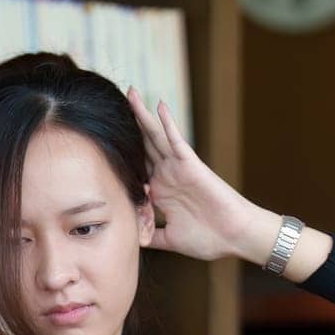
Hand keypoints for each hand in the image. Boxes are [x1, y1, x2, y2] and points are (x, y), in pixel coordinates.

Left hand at [126, 86, 256, 262]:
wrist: (234, 238)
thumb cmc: (209, 239)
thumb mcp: (170, 239)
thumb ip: (151, 236)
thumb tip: (132, 241)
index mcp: (161, 192)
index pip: (136, 167)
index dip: (121, 153)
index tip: (100, 141)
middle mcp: (167, 175)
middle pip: (143, 145)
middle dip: (129, 125)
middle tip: (112, 103)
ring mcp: (178, 168)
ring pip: (156, 136)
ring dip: (144, 115)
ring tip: (130, 93)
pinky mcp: (192, 165)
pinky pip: (177, 141)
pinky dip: (169, 124)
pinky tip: (159, 105)